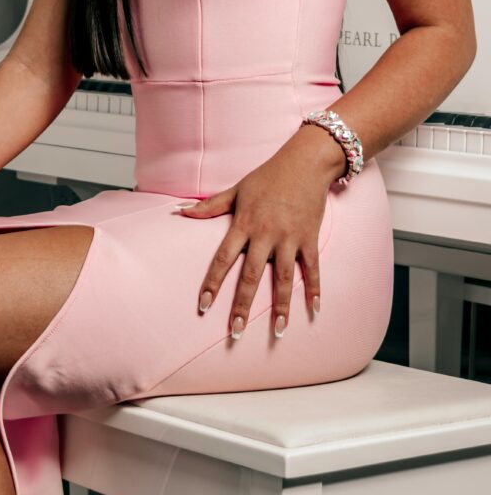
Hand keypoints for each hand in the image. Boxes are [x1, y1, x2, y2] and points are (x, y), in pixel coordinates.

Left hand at [175, 128, 338, 337]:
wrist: (304, 162)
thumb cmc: (267, 176)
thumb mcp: (237, 189)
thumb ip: (210, 206)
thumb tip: (179, 211)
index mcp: (244, 223)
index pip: (223, 258)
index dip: (212, 282)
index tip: (202, 306)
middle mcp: (266, 233)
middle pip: (251, 275)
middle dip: (242, 305)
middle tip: (235, 332)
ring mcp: (289, 237)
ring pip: (283, 277)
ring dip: (281, 306)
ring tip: (278, 331)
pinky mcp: (309, 237)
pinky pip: (312, 267)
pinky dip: (315, 288)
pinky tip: (313, 310)